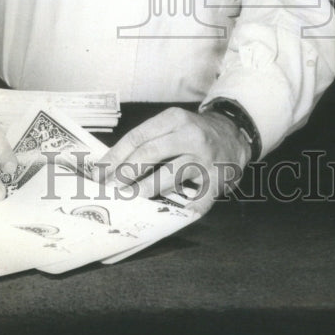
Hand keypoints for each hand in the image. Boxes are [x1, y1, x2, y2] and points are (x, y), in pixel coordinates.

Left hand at [98, 106, 251, 215]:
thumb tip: (111, 164)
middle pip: (151, 152)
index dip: (116, 155)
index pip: (139, 136)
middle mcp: (191, 136)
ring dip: (145, 189)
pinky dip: (179, 208)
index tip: (100, 171)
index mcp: (175, 119)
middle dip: (125, 172)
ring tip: (127, 198)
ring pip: (170, 174)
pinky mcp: (216, 180)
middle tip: (108, 187)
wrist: (234, 135)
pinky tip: (163, 215)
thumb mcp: (172, 125)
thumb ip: (148, 140)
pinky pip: (195, 199)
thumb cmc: (194, 133)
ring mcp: (205, 158)